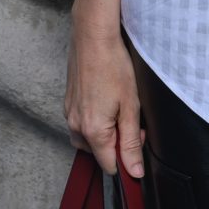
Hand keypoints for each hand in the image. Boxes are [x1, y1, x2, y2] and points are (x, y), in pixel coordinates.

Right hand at [65, 0, 143, 177]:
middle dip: (117, 145)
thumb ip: (131, 141)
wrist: (93, 37)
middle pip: (98, 154)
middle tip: (134, 122)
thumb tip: (134, 171)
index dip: (128, 160)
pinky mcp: (68, 103)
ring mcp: (69, 114)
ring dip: (106, 134)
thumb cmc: (114, 67)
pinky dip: (96, 123)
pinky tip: (108, 104)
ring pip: (88, 140)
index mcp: (92, 131)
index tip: (140, 142)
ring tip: (121, 112)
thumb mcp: (130, 106)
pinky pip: (81, 125)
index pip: (109, 165)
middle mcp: (75, 126)